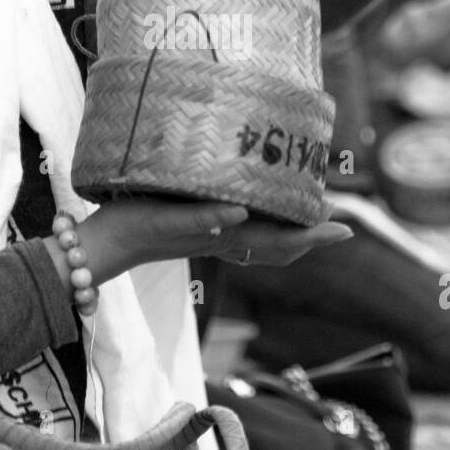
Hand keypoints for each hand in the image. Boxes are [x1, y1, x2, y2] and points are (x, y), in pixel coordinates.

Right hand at [73, 198, 351, 279]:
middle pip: (281, 244)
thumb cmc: (131, 227)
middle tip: (337, 210)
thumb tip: (239, 214)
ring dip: (292, 225)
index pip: (281, 242)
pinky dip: (265, 218)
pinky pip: (245, 228)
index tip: (345, 228)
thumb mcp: (166, 218)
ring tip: (310, 207)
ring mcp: (213, 236)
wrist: (103, 244)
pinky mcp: (199, 228)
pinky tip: (261, 204)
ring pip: (266, 238)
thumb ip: (201, 219)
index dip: (315, 236)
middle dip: (312, 231)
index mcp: (224, 238)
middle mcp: (225, 240)